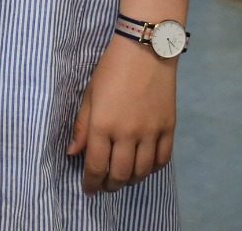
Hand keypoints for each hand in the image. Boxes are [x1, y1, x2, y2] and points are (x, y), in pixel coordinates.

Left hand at [68, 35, 176, 191]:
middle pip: (120, 174)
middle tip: (104, 186)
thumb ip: (82, 126)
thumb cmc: (111, 70)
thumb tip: (73, 153)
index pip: (96, 166)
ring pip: (142, 171)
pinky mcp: (169, 128)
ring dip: (130, 180)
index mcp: (103, 125)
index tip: (88, 189)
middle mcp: (128, 133)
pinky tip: (143, 168)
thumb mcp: (89, 95)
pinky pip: (162, 159)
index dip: (91, 183)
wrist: (145, 51)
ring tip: (122, 179)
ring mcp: (151, 132)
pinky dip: (152, 169)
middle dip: (110, 185)